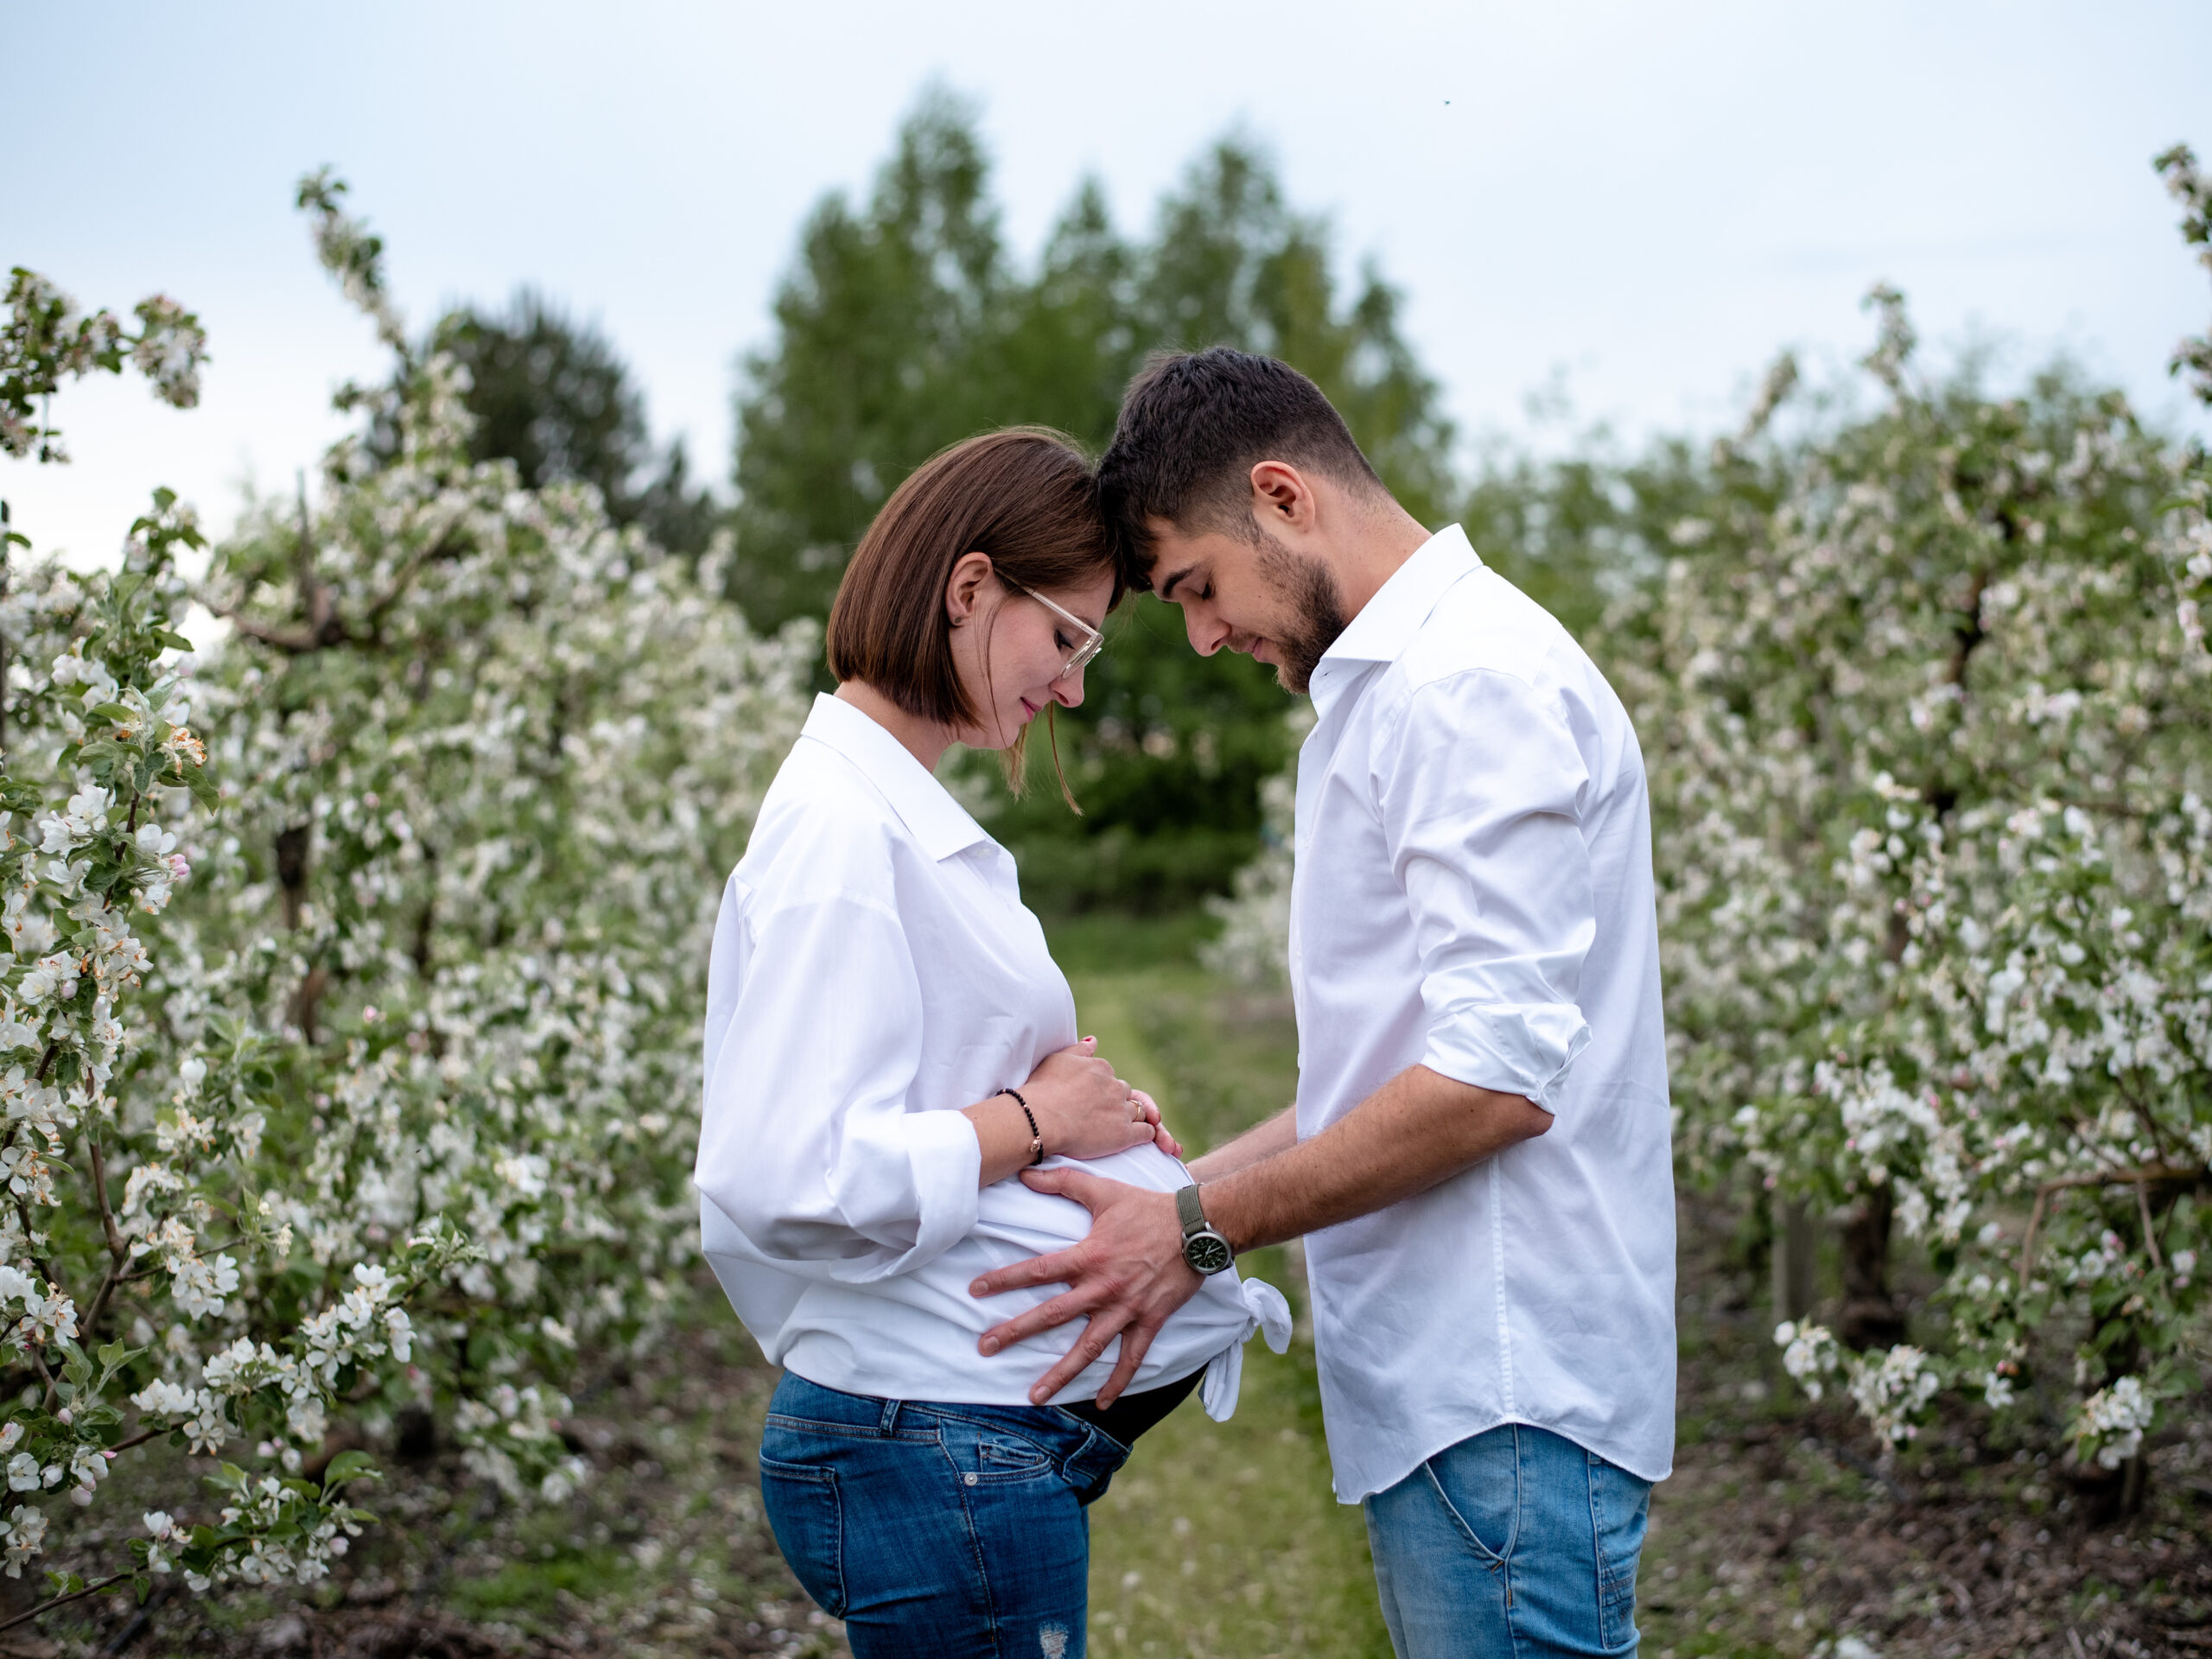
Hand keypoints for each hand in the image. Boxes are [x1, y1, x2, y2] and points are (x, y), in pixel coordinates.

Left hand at [969, 1167, 1201, 1406]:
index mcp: (1088, 1256)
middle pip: (1053, 1314)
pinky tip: (1101, 1403)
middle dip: (1016, 1331)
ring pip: (1088, 1347)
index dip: (1005, 1279)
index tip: (976, 1291)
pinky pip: (1131, 1358)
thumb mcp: (1104, 1190)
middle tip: (985, 1347)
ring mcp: (1126, 1308)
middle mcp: (1103, 1287)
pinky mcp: (1149, 1321)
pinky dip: (1117, 1382)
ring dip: (1061, 1372)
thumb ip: (1063, 1181)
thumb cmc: (1148, 1208)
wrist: (1198, 1227)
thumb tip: (1026, 1171)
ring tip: (1035, 1395)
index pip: (1038, 1271)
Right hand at [1023, 1041, 1178, 1160]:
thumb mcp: (1057, 1060)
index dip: (1101, 1088)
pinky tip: (1140, 1138)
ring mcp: (1121, 1110)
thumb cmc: (1042, 1090)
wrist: (1040, 1119)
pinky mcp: (1125, 1134)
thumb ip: (1078, 1050)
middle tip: (1102, 1114)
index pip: (1109, 1076)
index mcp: (1100, 1068)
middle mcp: (1114, 1086)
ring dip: (1133, 1117)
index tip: (1091, 1098)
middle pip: (1124, 1092)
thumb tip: (1093, 1041)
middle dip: (1117, 1101)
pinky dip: (1147, 1134)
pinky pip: (1146, 1132)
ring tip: (1118, 1127)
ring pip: (1138, 1111)